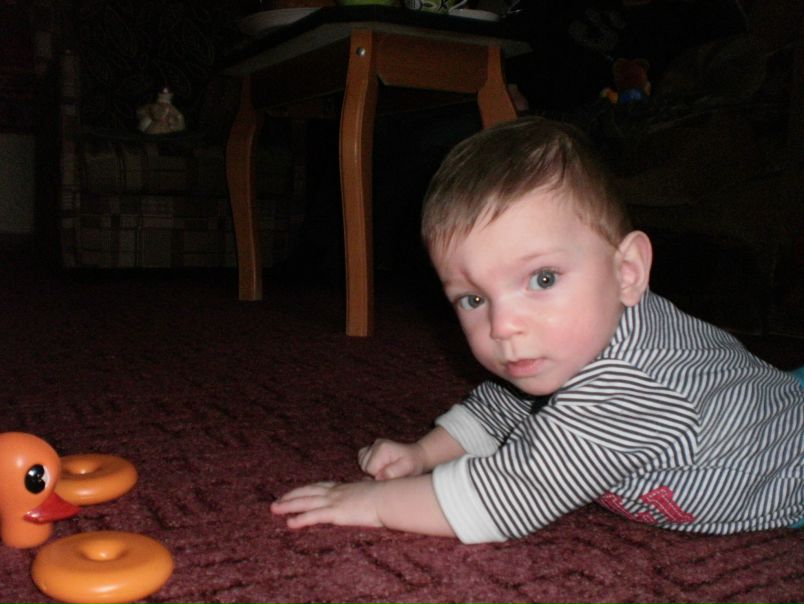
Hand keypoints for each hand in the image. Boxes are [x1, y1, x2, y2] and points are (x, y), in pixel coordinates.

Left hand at [271, 476, 454, 537]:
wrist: (390, 497)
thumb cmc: (387, 496)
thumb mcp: (374, 492)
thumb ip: (367, 494)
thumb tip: (371, 496)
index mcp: (345, 487)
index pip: (320, 486)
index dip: (306, 489)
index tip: (295, 491)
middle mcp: (337, 492)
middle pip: (308, 492)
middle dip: (291, 496)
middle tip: (277, 501)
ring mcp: (335, 501)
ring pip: (306, 501)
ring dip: (288, 505)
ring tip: (275, 509)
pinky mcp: (336, 512)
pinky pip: (313, 516)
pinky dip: (300, 519)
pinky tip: (289, 523)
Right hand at [358, 439, 426, 479]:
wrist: (417, 456)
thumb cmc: (412, 464)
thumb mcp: (406, 468)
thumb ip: (392, 472)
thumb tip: (378, 477)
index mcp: (382, 448)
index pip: (370, 469)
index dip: (379, 476)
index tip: (391, 474)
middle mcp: (376, 443)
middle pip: (364, 466)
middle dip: (375, 473)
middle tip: (389, 471)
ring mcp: (373, 444)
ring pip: (362, 463)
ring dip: (372, 469)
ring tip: (386, 468)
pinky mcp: (372, 447)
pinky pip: (362, 459)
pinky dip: (368, 464)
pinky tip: (380, 465)